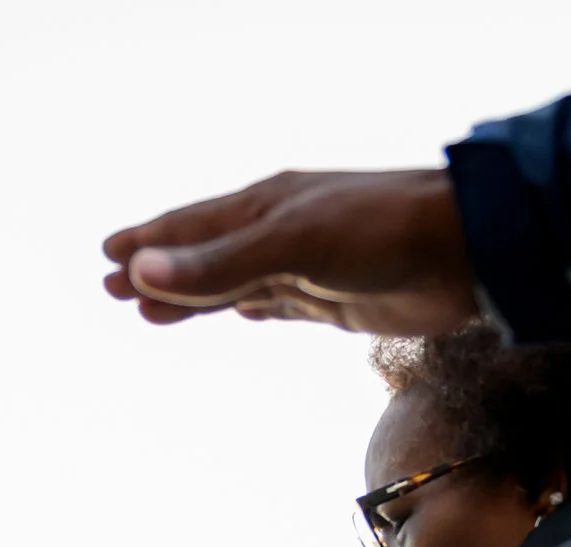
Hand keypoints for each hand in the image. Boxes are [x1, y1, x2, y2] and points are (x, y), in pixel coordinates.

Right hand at [102, 170, 476, 333]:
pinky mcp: (333, 300)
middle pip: (203, 257)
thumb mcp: (289, 245)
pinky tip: (235, 314)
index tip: (107, 256)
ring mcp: (305, 267)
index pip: (188, 229)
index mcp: (263, 208)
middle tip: (111, 288)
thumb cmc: (380, 232)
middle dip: (158, 274)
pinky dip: (247, 308)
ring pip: (233, 285)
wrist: (463, 252)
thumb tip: (142, 274)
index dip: (147, 245)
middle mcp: (278, 233)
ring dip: (193, 297)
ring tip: (151, 312)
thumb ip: (218, 264)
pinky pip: (275, 305)